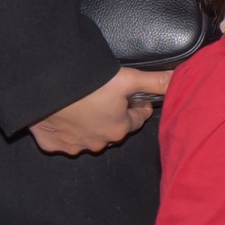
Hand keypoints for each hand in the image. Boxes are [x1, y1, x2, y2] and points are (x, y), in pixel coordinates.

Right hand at [29, 67, 171, 154]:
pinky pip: (62, 139)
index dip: (136, 104)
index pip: (137, 118)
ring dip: (90, 123)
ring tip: (83, 101)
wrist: (44, 87)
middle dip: (113, 114)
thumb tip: (180, 79)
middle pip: (113, 128)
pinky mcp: (52, 144)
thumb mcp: (127, 78)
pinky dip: (64, 129)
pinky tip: (62, 114)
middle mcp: (99, 142)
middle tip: (104, 94)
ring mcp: (74, 146)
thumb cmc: (87, 84)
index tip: (132, 94)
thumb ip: (155, 81)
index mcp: (119, 128)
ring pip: (89, 135)